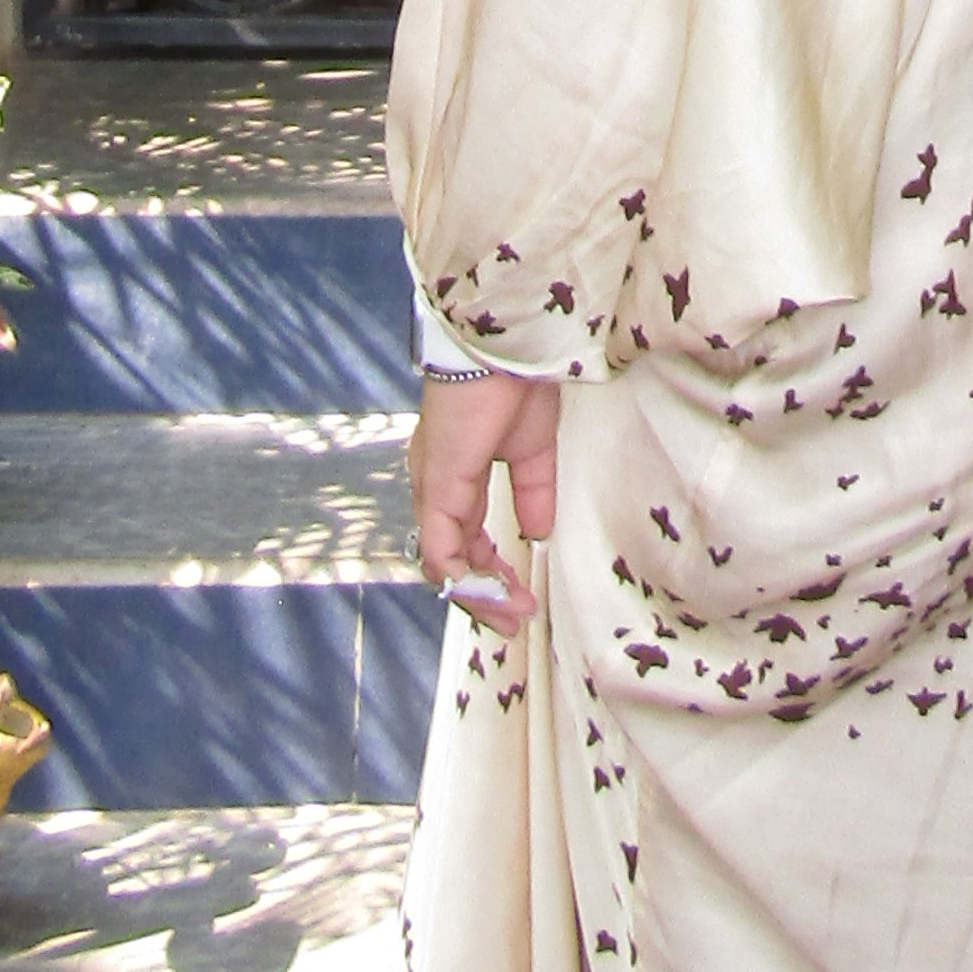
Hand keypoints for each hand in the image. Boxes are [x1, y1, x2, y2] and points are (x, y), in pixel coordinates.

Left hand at [412, 372, 559, 636]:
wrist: (507, 350)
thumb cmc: (517, 385)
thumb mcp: (532, 450)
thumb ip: (532, 492)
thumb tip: (539, 533)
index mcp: (454, 473)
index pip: (462, 537)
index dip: (488, 571)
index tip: (520, 595)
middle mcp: (435, 485)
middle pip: (448, 557)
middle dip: (482, 594)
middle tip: (515, 621)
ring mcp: (433, 487)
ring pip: (442, 561)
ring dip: (477, 595)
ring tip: (512, 615)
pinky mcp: (438, 488)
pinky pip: (442, 550)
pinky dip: (466, 579)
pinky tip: (496, 594)